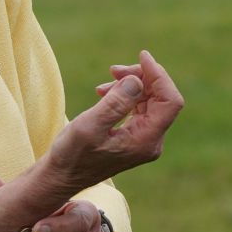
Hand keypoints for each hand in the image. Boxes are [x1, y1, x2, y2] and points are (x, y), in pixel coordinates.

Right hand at [40, 50, 182, 196]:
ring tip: (104, 83)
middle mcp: (151, 141)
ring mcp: (143, 140)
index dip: (159, 75)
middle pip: (161, 98)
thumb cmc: (72, 154)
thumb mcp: (90, 126)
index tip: (141, 55)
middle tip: (113, 70)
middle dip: (141, 77)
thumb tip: (137, 80)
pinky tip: (104, 92)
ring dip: (131, 85)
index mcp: (145, 140)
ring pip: (150, 101)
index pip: (170, 101)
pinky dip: (125, 95)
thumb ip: (115, 103)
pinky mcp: (134, 137)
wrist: (61, 176)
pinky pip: (139, 108)